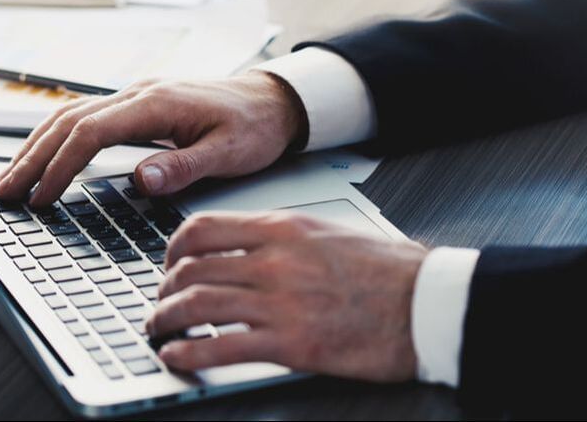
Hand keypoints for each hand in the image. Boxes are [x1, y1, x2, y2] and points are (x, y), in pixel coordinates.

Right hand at [0, 72, 307, 205]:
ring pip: (71, 115)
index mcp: (157, 104)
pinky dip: (58, 136)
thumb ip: (184, 167)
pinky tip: (46, 154)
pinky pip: (86, 116)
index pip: (91, 132)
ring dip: (37, 145)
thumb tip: (141, 182)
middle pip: (69, 121)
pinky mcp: (138, 105)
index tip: (41, 199)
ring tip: (11, 178)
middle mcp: (139, 94)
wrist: (273, 100)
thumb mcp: (228, 153)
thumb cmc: (254, 126)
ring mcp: (136, 96)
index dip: (60, 166)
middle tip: (5, 193)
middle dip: (32, 157)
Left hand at [148, 211, 428, 380]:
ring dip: (166, 320)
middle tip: (160, 304)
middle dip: (164, 289)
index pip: (203, 228)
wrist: (427, 302)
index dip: (172, 249)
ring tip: (159, 332)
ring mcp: (282, 302)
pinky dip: (189, 354)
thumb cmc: (388, 269)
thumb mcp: (329, 233)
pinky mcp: (292, 343)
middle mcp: (275, 260)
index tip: (168, 264)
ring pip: (197, 305)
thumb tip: (244, 250)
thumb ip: (283, 238)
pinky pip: (222, 348)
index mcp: (284, 228)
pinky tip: (178, 358)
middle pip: (192, 268)